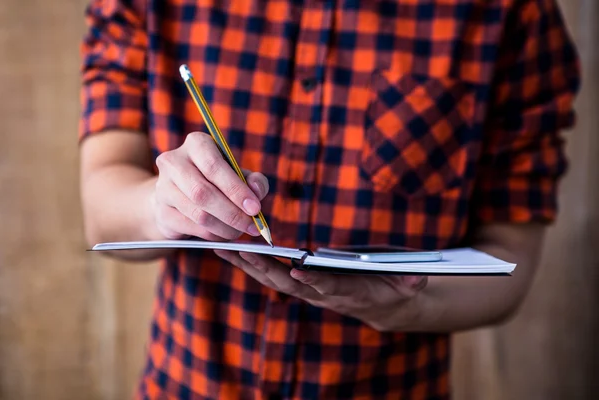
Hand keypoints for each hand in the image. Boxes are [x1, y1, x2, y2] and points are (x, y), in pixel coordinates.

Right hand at [151, 132, 268, 240]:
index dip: (236, 189)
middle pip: (203, 192)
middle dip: (232, 213)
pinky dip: (213, 235)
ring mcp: (163, 187)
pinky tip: (224, 235)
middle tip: (252, 227)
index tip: (255, 208)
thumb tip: (257, 191)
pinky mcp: (161, 212)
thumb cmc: (217, 181)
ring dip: (224, 227)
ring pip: (198, 214)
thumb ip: (253, 181)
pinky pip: (191, 227)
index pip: (214, 166)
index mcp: (196, 143)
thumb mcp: (239, 175)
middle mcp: (174, 161)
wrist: (180, 195)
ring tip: (240, 231)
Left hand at [214, 251, 427, 331]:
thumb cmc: (393, 292)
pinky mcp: (299, 283)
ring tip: (221, 245)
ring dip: (246, 264)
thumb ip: (410, 283)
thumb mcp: (406, 287)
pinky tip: (230, 248)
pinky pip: (270, 274)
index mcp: (346, 293)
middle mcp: (320, 294)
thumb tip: (418, 279)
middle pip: (287, 283)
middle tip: (240, 250)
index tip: (298, 271)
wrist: (382, 308)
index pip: (327, 287)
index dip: (314, 280)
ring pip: (271, 279)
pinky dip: (249, 263)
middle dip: (264, 268)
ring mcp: (307, 290)